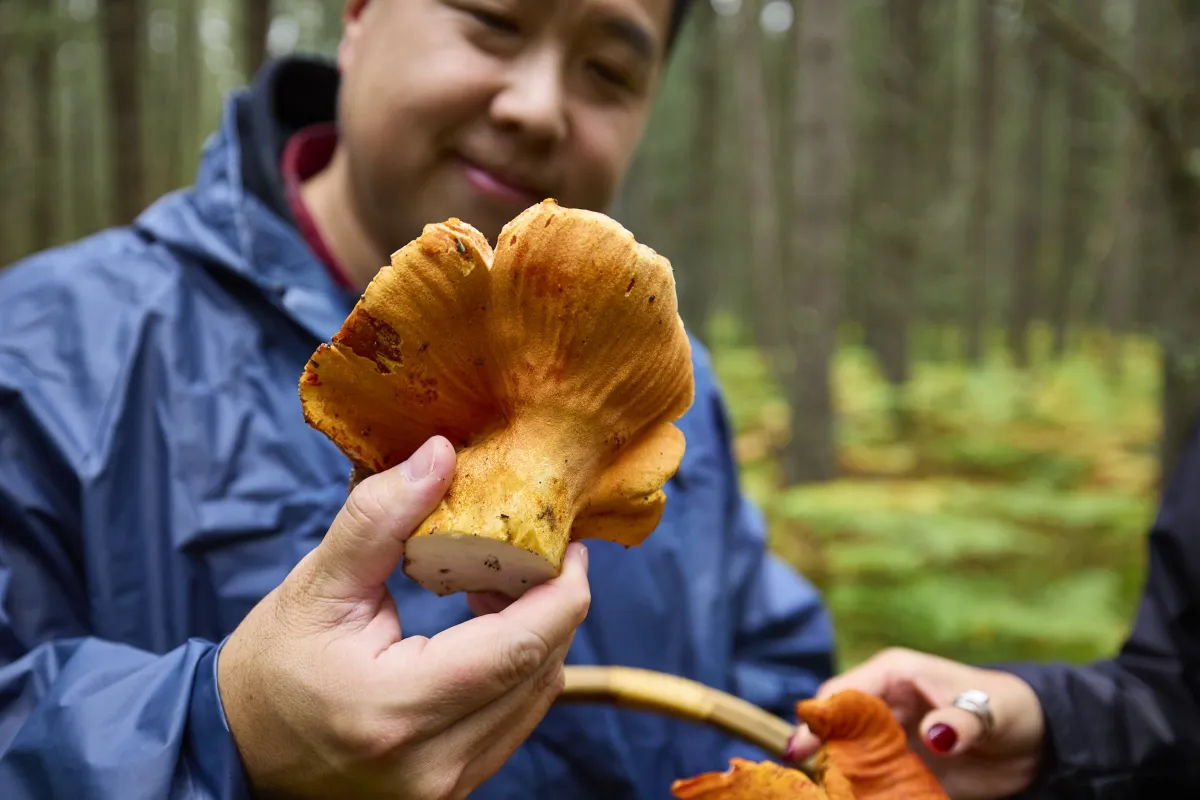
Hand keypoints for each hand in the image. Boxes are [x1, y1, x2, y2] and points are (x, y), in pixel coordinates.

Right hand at [217, 435, 590, 799]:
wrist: (237, 748)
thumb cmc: (271, 667)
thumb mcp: (316, 583)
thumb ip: (380, 517)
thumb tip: (440, 456)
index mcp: (395, 707)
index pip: (516, 649)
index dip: (561, 593)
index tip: (568, 546)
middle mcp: (431, 764)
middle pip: (539, 672)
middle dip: (553, 606)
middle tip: (533, 552)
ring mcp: (444, 787)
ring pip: (536, 699)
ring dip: (536, 637)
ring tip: (499, 585)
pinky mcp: (449, 791)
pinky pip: (513, 722)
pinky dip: (517, 670)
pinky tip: (487, 630)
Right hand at [787, 648, 1044, 799]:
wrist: (1031, 742)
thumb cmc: (1006, 707)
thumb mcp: (988, 711)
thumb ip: (961, 722)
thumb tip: (934, 736)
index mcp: (892, 676)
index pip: (843, 692)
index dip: (820, 716)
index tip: (802, 745)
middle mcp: (881, 705)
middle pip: (835, 726)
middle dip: (819, 751)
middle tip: (808, 780)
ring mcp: (887, 738)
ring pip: (847, 755)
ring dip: (837, 776)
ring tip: (826, 794)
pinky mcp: (899, 768)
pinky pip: (870, 781)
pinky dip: (860, 794)